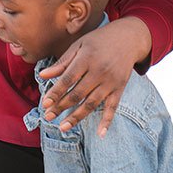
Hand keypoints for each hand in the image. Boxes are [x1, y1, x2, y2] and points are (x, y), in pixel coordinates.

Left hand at [39, 16, 151, 135]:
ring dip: (77, 117)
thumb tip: (43, 75)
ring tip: (63, 127)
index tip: (45, 103)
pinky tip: (100, 134)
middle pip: (78, 94)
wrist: (128, 38)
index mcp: (86, 58)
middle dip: (61, 107)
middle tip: (48, 117)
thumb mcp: (79, 45)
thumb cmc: (99, 41)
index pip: (68, 79)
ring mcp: (111, 81)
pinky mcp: (120, 88)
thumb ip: (62, 62)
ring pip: (92, 103)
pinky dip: (107, 121)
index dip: (56, 92)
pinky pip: (113, 107)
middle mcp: (99, 71)